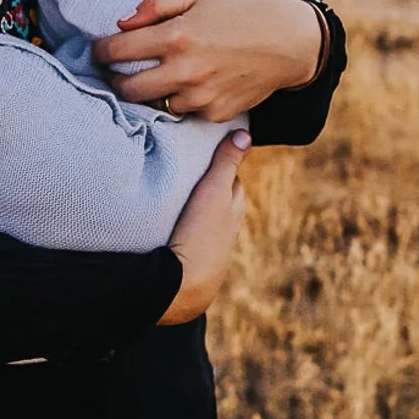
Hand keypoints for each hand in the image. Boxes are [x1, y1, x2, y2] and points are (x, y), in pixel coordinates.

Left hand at [95, 0, 325, 119]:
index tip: (98, 50)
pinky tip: (190, 84)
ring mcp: (201, 96)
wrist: (291, 43)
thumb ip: (156, 5)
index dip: (99, 51)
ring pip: (155, 103)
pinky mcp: (216, 113)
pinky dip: (182, 100)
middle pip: (127, 88)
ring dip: (149, 92)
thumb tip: (121, 22)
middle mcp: (185, 70)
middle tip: (113, 73)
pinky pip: (185, 111)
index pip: (116, 50)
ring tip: (155, 77)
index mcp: (176, 36)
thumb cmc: (243, 11)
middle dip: (113, 80)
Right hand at [159, 130, 249, 323]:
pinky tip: (172, 224)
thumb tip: (246, 134)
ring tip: (176, 193)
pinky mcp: (194, 259)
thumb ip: (226, 163)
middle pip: (221, 196)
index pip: (231, 177)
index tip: (204, 150)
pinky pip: (194, 235)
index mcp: (234, 206)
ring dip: (197, 206)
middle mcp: (228, 226)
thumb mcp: (214, 191)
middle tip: (187, 167)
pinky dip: (188, 225)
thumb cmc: (201, 235)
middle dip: (210, 183)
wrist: (184, 285)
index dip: (220, 163)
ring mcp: (212, 245)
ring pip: (208, 217)